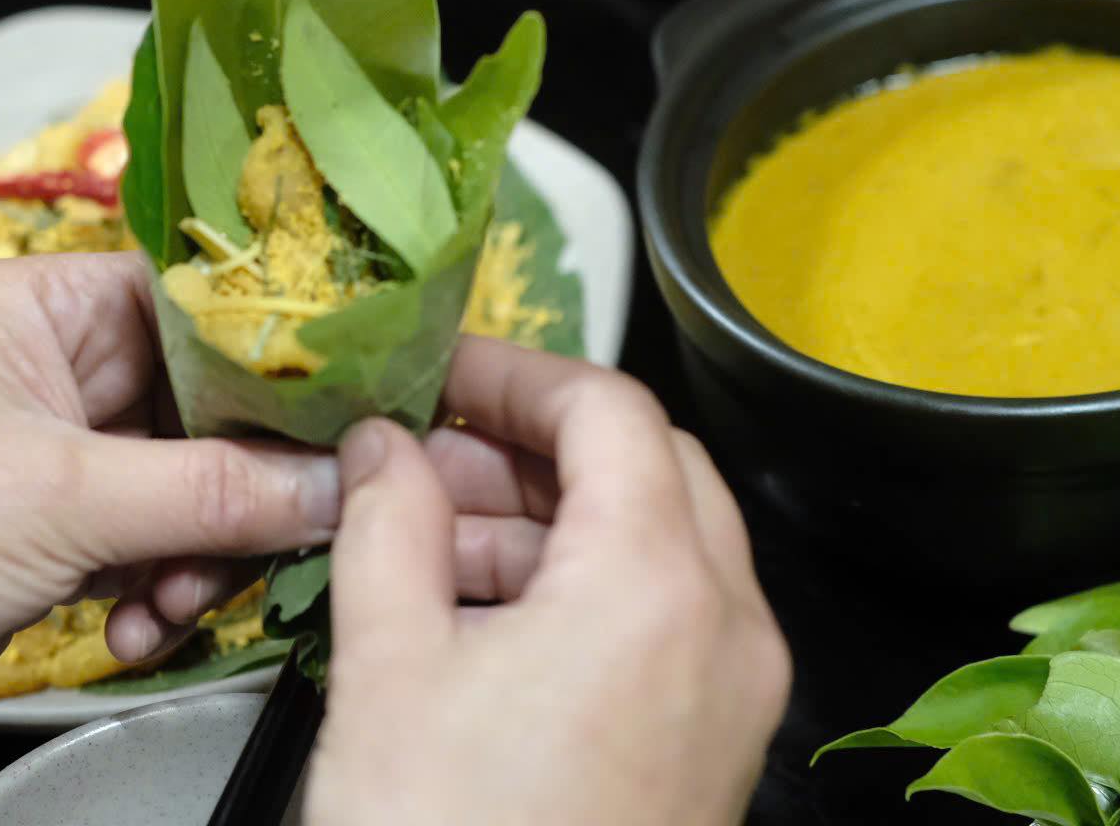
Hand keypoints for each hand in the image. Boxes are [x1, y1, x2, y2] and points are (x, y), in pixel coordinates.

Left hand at [0, 254, 341, 824]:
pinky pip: (152, 553)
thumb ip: (215, 493)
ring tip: (171, 599)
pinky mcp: (52, 540)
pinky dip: (161, 594)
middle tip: (282, 530)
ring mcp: (56, 461)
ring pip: (191, 493)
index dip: (281, 355)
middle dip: (244, 485)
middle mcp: (57, 374)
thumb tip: (336, 484)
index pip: (202, 304)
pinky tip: (136, 630)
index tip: (355, 404)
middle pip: (210, 411)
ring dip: (202, 555)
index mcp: (47, 311)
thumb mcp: (61, 497)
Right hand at [304, 338, 791, 825]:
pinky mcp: (713, 746)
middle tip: (429, 458)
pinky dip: (579, 590)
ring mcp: (732, 695)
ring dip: (549, 521)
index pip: (607, 410)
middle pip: (647, 465)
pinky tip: (478, 621)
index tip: (440, 376)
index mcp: (655, 587)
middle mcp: (725, 631)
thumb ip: (388, 522)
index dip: (512, 374)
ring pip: (657, 542)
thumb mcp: (390, 669)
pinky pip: (661, 620)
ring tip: (430, 547)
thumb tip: (387, 446)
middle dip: (530, 448)